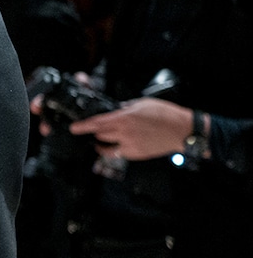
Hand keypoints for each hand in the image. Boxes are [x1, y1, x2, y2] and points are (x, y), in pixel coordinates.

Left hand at [69, 97, 192, 161]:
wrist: (182, 130)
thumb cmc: (165, 115)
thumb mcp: (142, 103)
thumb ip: (126, 107)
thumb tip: (115, 109)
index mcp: (124, 118)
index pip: (97, 123)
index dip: (83, 126)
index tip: (74, 128)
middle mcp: (125, 132)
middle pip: (100, 134)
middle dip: (97, 132)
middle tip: (96, 130)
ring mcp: (130, 145)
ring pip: (107, 147)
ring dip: (103, 143)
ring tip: (103, 139)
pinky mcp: (136, 154)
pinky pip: (119, 153)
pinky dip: (116, 149)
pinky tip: (121, 143)